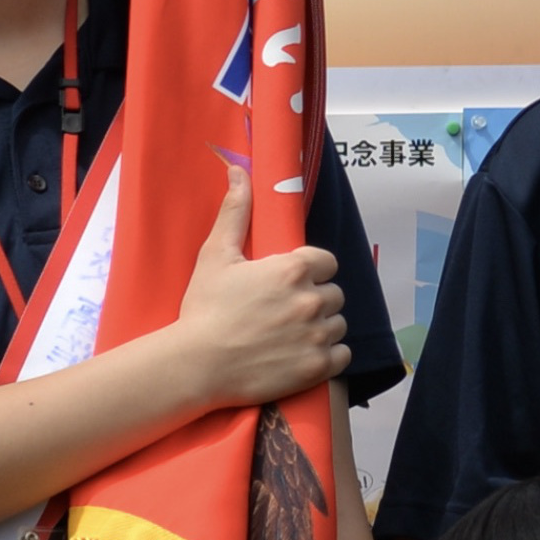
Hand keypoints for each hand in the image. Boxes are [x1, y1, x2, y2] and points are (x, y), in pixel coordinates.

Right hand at [166, 188, 353, 416]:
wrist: (197, 364)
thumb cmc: (205, 308)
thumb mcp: (216, 254)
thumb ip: (235, 212)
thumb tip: (239, 172)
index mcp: (292, 269)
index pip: (326, 262)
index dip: (311, 270)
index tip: (291, 282)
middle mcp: (311, 300)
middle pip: (333, 294)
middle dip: (315, 299)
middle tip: (286, 311)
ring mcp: (316, 335)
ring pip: (338, 324)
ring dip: (322, 326)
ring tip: (292, 333)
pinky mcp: (317, 367)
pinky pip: (342, 355)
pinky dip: (329, 355)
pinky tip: (304, 353)